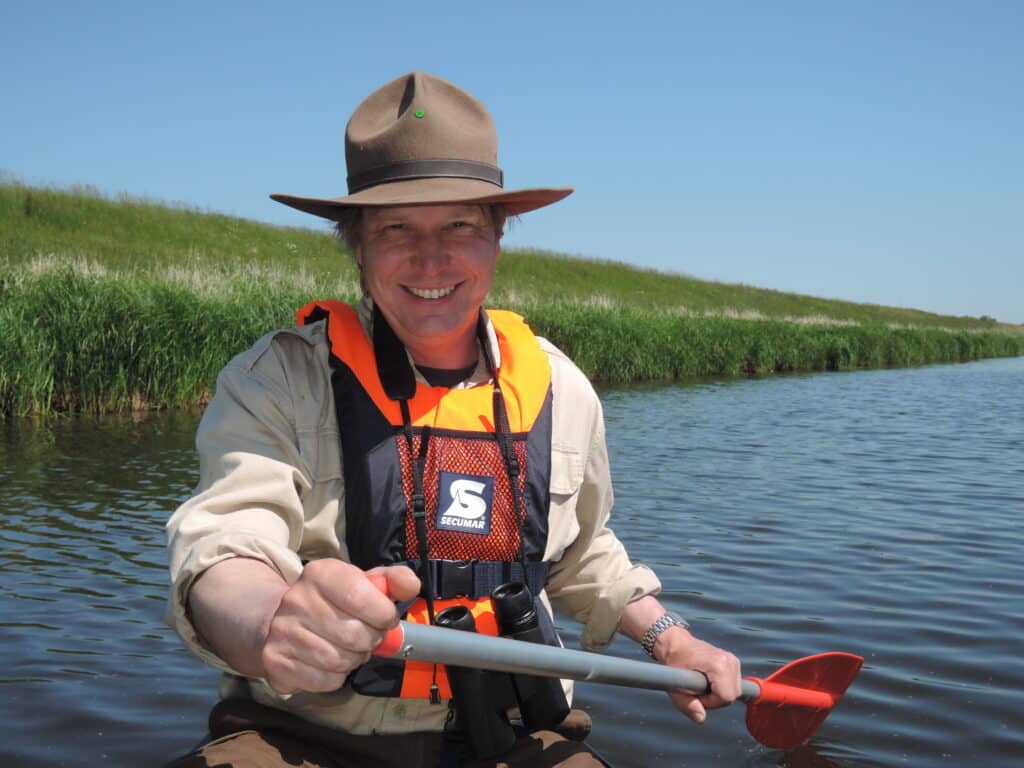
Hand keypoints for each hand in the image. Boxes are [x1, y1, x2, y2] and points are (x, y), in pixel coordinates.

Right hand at [260, 560, 419, 693]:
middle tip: (368, 636)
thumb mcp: (362, 582)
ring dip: (354, 659)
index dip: (382, 614)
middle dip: (371, 640)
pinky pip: (325, 680)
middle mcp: (296, 600)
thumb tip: (411, 585)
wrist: (281, 619)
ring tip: (349, 648)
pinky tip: (330, 662)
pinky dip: (336, 677)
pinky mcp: (275, 661)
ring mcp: (282, 631)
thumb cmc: (333, 601)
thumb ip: (391, 581)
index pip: (360, 595)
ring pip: (340, 660)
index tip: (386, 619)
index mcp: (320, 573)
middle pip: (354, 634)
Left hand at [655, 626, 741, 723]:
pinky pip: (733, 685)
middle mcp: (730, 661)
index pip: (726, 697)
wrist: (675, 644)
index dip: (710, 702)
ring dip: (719, 694)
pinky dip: (722, 687)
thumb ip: (688, 705)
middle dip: (715, 699)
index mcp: (719, 665)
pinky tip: (709, 680)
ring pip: (734, 691)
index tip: (696, 693)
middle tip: (697, 689)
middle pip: (732, 696)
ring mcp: (734, 661)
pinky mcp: (734, 662)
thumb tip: (701, 718)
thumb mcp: (675, 687)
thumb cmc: (674, 663)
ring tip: (702, 683)